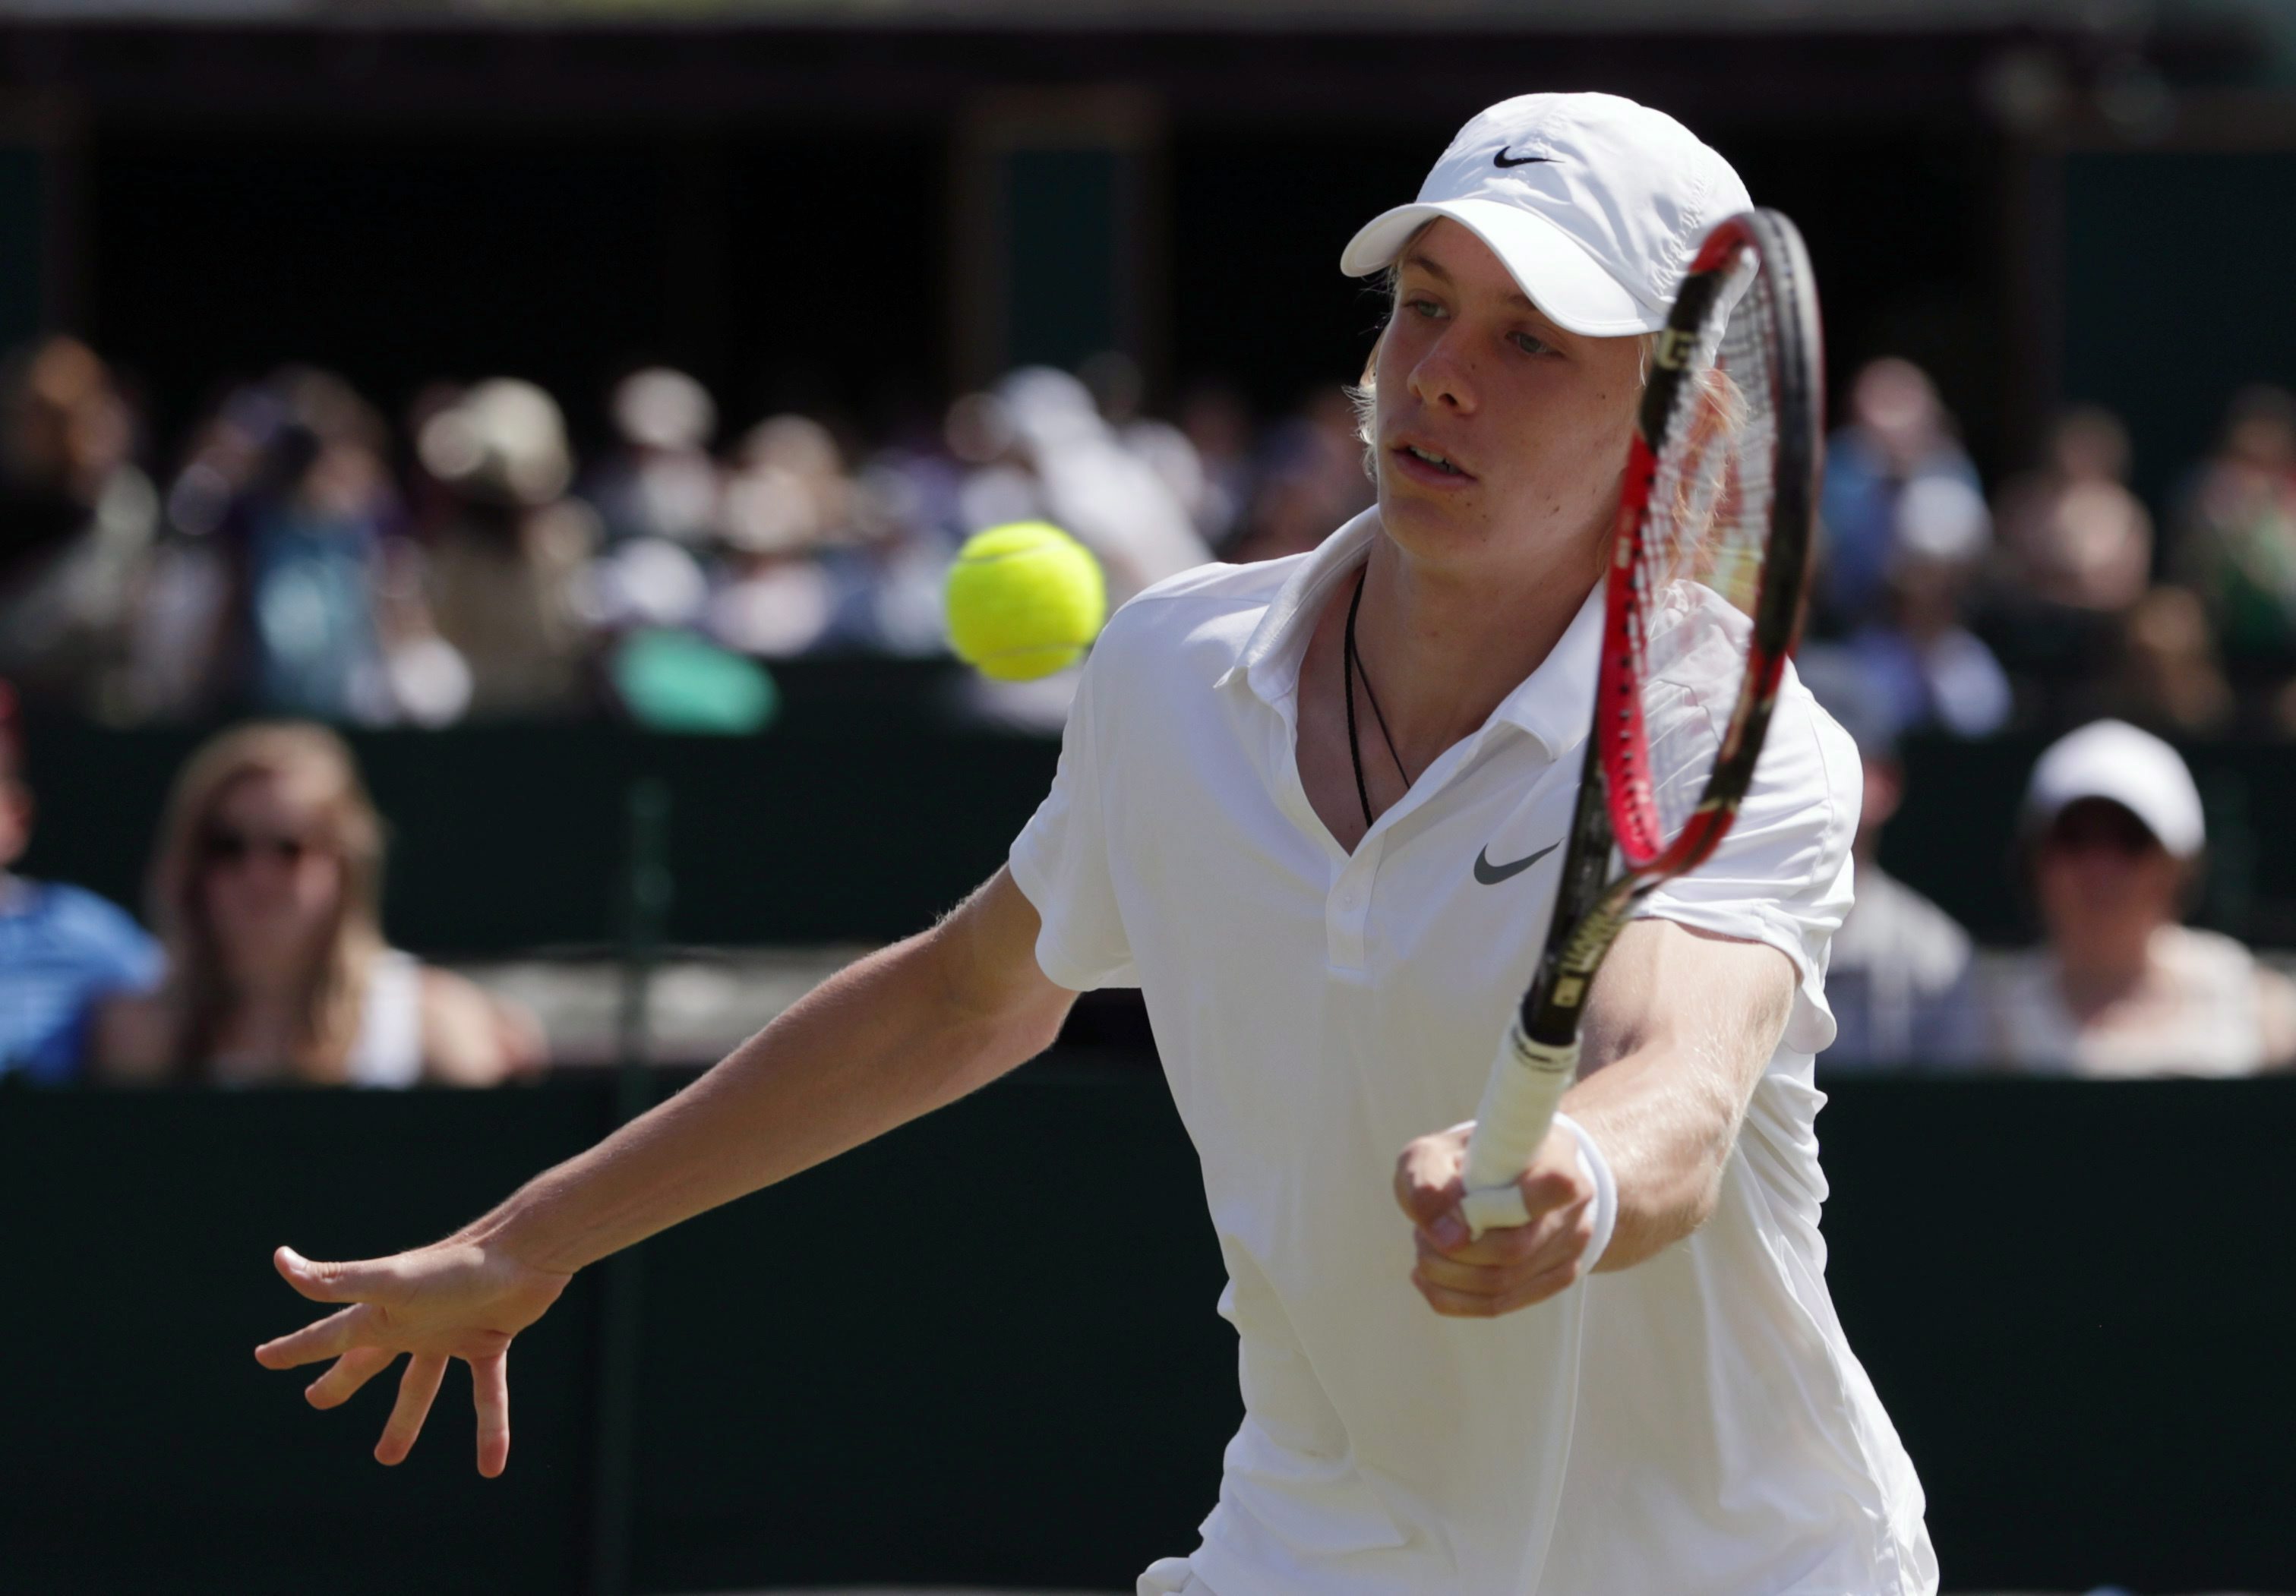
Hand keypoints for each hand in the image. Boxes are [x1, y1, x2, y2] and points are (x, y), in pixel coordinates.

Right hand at [252, 1238, 571, 1475]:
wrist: (527, 1251)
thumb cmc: (457, 1266)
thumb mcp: (392, 1281)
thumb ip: (338, 1282)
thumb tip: (281, 1261)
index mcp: (383, 1314)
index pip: (328, 1337)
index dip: (295, 1349)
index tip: (263, 1358)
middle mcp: (413, 1323)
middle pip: (368, 1359)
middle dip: (342, 1379)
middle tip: (316, 1400)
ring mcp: (451, 1332)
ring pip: (421, 1384)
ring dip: (405, 1419)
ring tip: (387, 1457)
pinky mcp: (489, 1341)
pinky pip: (486, 1393)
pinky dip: (490, 1427)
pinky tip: (490, 1467)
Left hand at [1392, 1122, 1594, 1317]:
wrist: (1498, 1174)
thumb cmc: (1462, 1159)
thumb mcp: (1432, 1154)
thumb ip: (1428, 1183)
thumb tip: (1451, 1240)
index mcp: (1555, 1157)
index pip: (1554, 1185)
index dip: (1499, 1205)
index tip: (1456, 1203)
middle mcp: (1575, 1205)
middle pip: (1514, 1248)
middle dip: (1452, 1250)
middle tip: (1422, 1233)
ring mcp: (1570, 1247)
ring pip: (1504, 1284)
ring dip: (1447, 1274)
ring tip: (1425, 1249)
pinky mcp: (1555, 1278)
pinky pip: (1500, 1304)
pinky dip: (1453, 1297)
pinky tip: (1428, 1278)